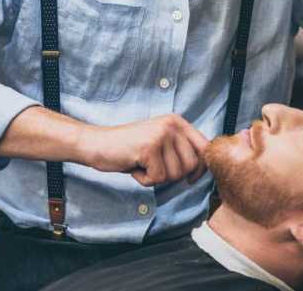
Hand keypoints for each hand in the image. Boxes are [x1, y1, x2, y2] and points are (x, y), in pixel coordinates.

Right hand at [77, 114, 208, 186]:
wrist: (96, 144)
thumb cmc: (128, 148)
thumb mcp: (160, 143)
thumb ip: (181, 149)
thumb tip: (205, 170)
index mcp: (177, 121)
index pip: (205, 148)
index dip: (200, 169)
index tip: (191, 179)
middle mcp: (171, 124)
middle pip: (191, 165)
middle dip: (174, 175)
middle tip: (153, 168)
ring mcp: (160, 135)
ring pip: (175, 174)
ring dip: (157, 178)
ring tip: (142, 165)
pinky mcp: (148, 148)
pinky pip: (157, 178)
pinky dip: (144, 180)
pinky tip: (134, 167)